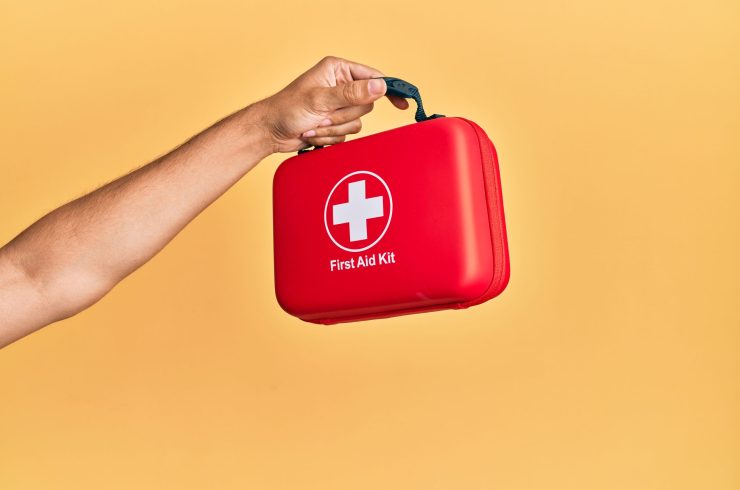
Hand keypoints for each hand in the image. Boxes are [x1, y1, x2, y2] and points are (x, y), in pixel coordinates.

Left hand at [250, 56, 408, 152]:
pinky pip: (347, 134)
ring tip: (314, 125)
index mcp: (338, 70)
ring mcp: (338, 106)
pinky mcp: (335, 123)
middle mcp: (340, 86)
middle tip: (323, 115)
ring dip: (335, 128)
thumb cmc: (287, 109)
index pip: (372, 77)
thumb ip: (351, 94)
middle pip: (366, 105)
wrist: (270, 132)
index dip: (387, 90)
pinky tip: (313, 133)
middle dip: (344, 115)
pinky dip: (330, 137)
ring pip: (357, 122)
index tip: (402, 103)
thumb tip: (380, 86)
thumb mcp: (320, 100)